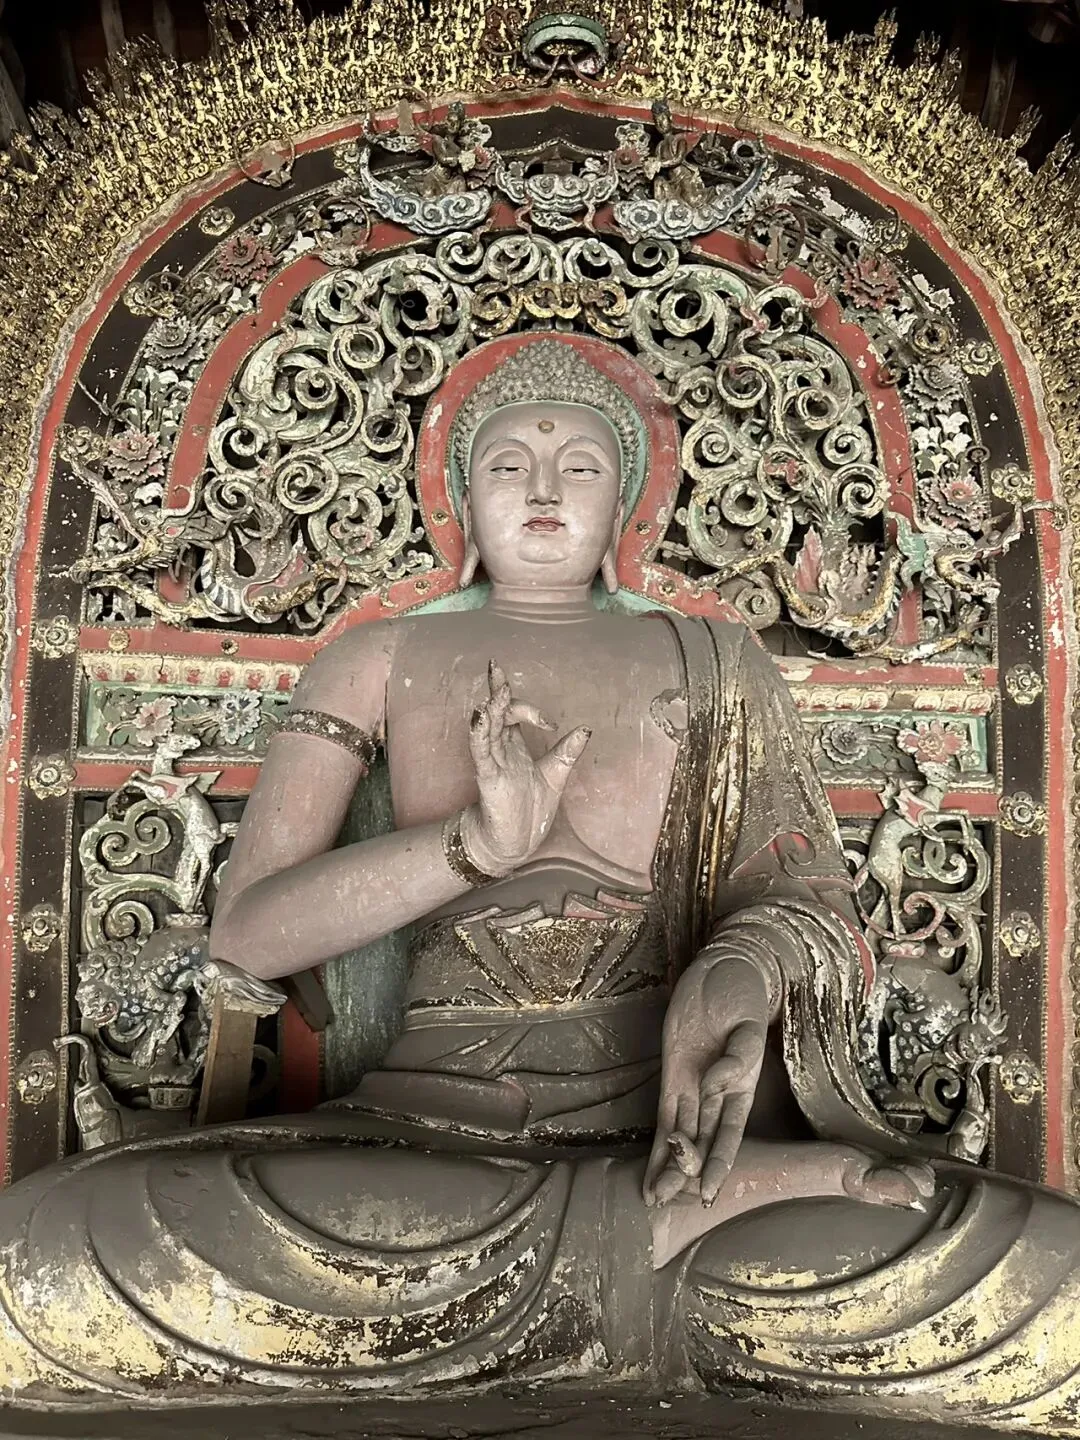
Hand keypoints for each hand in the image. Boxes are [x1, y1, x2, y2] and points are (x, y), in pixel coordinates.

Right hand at [461, 660, 590, 874]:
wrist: (515, 842)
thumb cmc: (529, 809)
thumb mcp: (556, 774)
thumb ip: (567, 751)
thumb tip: (586, 728)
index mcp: (514, 745)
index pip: (513, 713)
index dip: (528, 708)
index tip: (550, 722)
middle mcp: (500, 749)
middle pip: (498, 713)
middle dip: (499, 691)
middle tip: (497, 669)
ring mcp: (492, 762)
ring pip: (488, 728)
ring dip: (491, 707)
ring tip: (496, 687)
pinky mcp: (488, 777)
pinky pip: (481, 752)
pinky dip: (480, 733)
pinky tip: (480, 717)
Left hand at [644, 953, 769, 1207]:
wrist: (722, 971)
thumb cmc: (743, 996)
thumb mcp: (748, 1025)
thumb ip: (738, 1057)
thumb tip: (716, 1084)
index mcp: (741, 1088)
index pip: (728, 1135)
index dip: (718, 1164)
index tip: (708, 1193)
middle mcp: (716, 1095)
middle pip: (700, 1142)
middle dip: (684, 1174)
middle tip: (665, 1204)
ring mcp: (692, 1086)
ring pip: (680, 1135)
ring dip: (668, 1165)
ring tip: (653, 1197)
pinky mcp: (673, 1074)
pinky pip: (665, 1111)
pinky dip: (659, 1138)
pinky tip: (652, 1161)